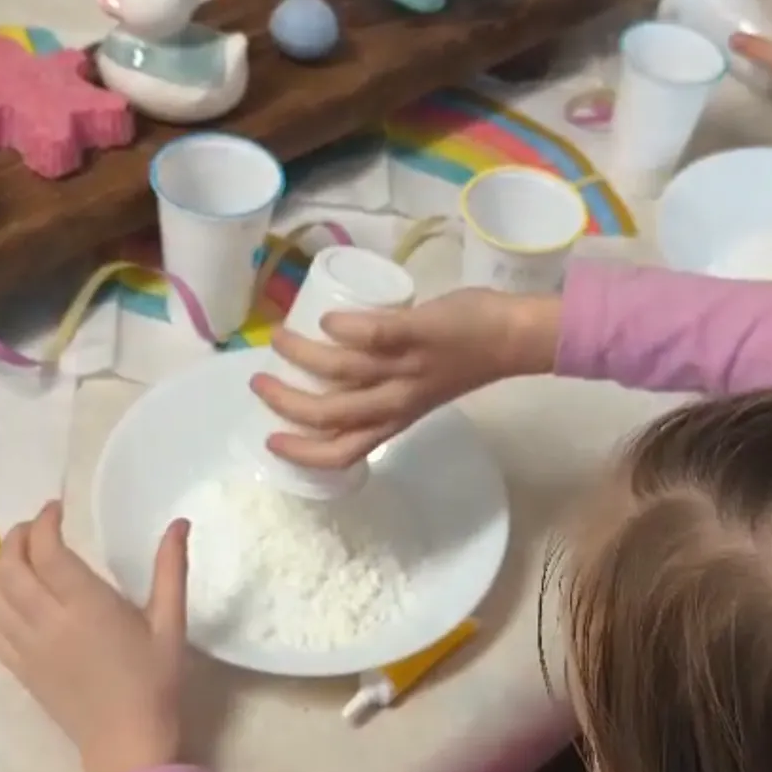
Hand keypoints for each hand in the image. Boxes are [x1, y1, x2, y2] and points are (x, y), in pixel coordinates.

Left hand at [0, 504, 188, 771]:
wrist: (126, 742)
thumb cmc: (155, 682)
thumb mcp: (170, 623)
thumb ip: (170, 570)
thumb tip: (179, 524)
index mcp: (86, 606)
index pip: (48, 551)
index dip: (45, 522)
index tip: (57, 509)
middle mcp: (48, 622)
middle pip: (10, 568)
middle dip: (18, 539)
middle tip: (38, 528)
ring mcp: (28, 647)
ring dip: (0, 568)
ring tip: (21, 557)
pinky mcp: (19, 669)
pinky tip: (8, 596)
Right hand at [250, 288, 559, 469]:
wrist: (512, 336)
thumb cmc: (464, 359)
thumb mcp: (416, 389)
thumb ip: (383, 386)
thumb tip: (335, 364)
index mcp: (394, 419)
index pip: (342, 452)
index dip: (301, 452)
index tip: (270, 439)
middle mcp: (397, 400)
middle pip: (330, 415)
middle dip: (285, 402)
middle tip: (259, 381)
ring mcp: (407, 366)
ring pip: (342, 371)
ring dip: (301, 355)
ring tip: (279, 337)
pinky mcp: (419, 333)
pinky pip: (375, 335)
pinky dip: (344, 328)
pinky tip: (324, 319)